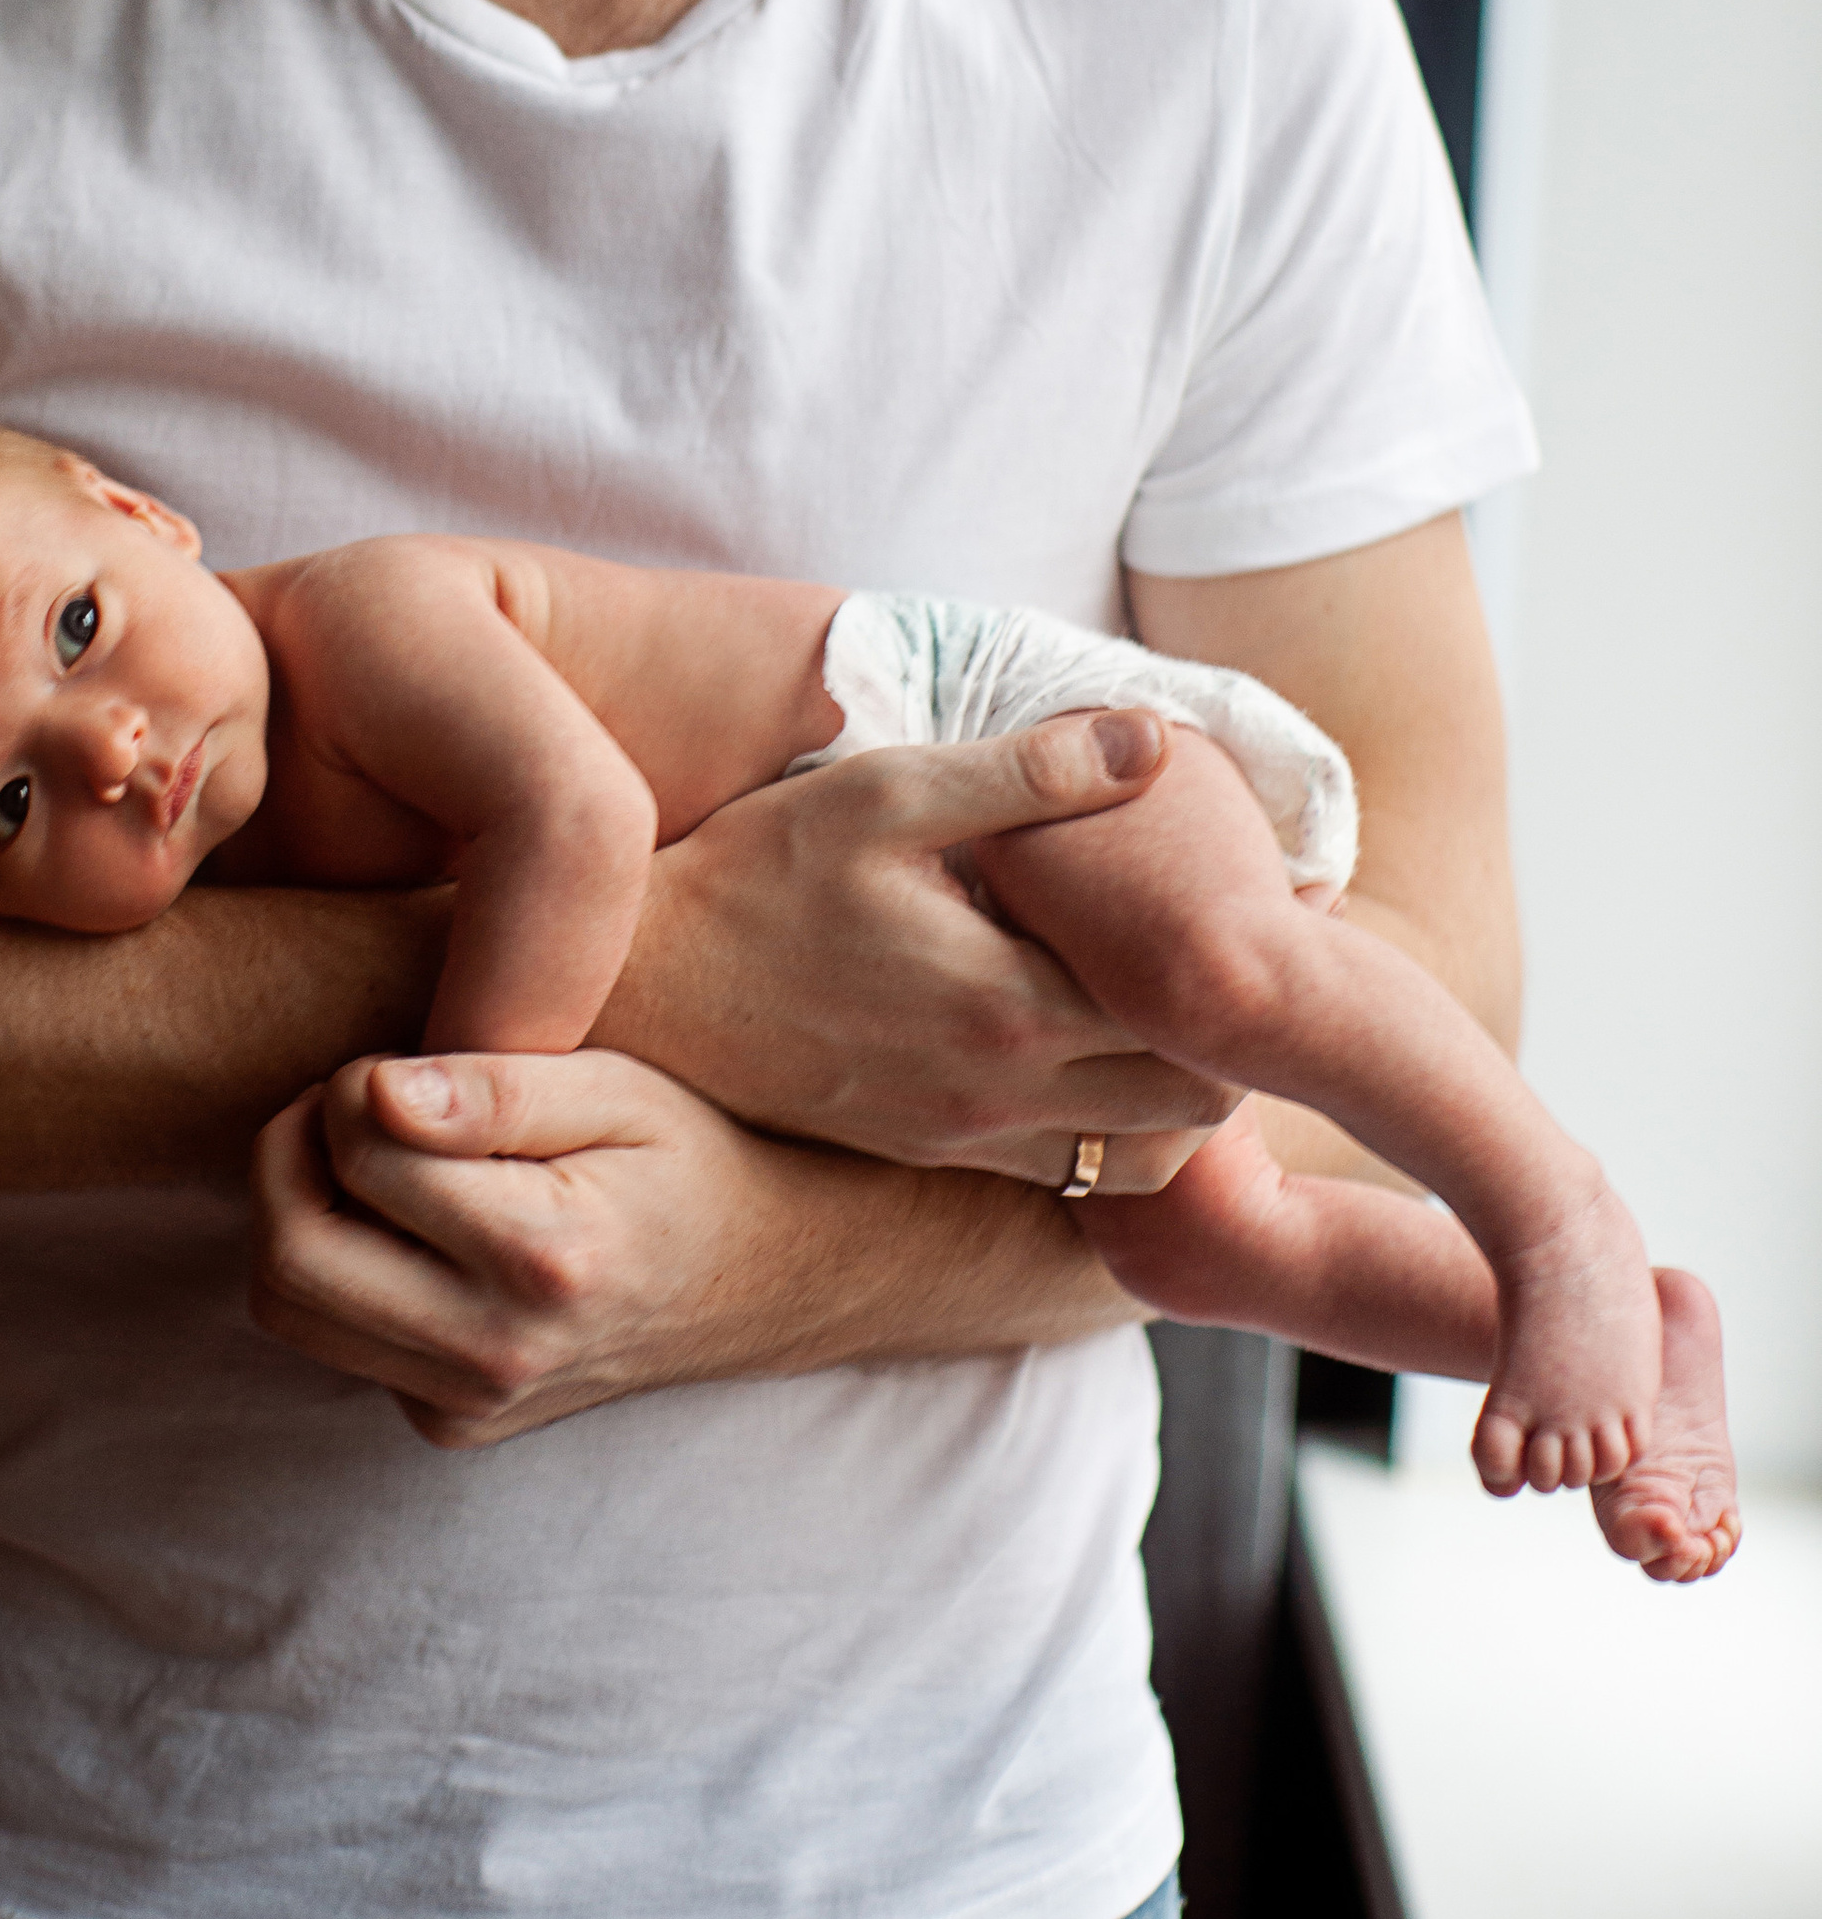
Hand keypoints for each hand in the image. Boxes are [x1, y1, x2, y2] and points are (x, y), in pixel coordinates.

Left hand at [250, 1047, 952, 1447]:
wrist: (764, 1280)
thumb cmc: (688, 1155)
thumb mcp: (617, 1088)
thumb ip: (495, 1090)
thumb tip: (371, 1093)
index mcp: (545, 1258)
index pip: (360, 1155)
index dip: (351, 1085)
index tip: (403, 1063)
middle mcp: (498, 1354)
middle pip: (290, 1258)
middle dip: (286, 1154)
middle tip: (346, 1102)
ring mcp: (469, 1406)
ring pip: (289, 1308)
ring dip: (296, 1213)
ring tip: (370, 1155)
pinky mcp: (449, 1424)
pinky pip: (337, 1338)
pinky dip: (345, 1269)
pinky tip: (416, 1227)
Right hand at [592, 708, 1233, 1168]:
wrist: (637, 988)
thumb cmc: (754, 873)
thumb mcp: (885, 794)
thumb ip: (1027, 775)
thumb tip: (1151, 740)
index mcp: (1005, 1002)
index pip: (1189, 1015)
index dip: (1248, 963)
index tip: (1281, 909)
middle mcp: (998, 1094)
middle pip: (1190, 1103)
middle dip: (1238, 1039)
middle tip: (1245, 962)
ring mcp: (963, 1138)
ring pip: (1141, 1159)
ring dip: (1186, 1099)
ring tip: (1187, 1015)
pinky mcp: (928, 1154)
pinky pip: (1072, 1178)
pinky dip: (1119, 1134)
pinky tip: (1108, 1058)